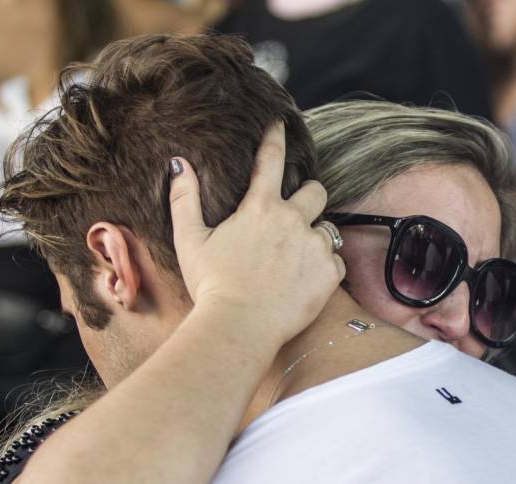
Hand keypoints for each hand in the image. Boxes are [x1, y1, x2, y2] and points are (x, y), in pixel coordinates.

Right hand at [168, 123, 345, 345]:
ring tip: (295, 260)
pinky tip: (304, 282)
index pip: (271, 160)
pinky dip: (324, 269)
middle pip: (316, 191)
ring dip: (315, 238)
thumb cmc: (211, 285)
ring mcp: (315, 247)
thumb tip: (179, 164)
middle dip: (309, 196)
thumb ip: (185, 199)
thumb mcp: (189, 240)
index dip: (275, 138)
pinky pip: (336, 263)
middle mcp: (293, 221)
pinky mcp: (330, 274)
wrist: (240, 327)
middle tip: (296, 214)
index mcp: (260, 208)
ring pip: (327, 230)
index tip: (280, 124)